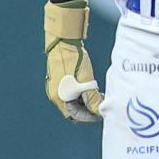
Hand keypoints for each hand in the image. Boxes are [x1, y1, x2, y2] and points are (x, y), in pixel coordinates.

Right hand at [44, 0, 103, 122]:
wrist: (63, 41)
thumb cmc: (74, 60)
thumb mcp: (85, 80)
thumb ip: (92, 98)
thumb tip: (99, 110)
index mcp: (60, 98)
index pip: (75, 116)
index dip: (89, 117)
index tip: (101, 113)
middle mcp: (56, 94)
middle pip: (74, 109)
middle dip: (89, 108)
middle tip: (102, 103)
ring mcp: (57, 87)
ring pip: (74, 100)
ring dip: (86, 101)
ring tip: (99, 95)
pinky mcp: (60, 80)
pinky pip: (72, 92)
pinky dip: (82, 93)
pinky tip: (92, 88)